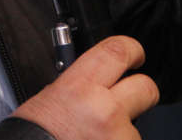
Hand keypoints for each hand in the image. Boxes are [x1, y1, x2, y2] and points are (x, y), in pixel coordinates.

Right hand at [11, 36, 158, 139]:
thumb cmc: (34, 135)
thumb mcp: (50, 98)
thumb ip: (81, 84)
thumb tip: (101, 78)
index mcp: (80, 87)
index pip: (118, 52)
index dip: (132, 49)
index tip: (136, 54)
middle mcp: (104, 111)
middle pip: (146, 88)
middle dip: (142, 93)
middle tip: (130, 99)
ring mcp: (118, 137)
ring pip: (136, 126)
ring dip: (122, 131)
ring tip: (96, 136)